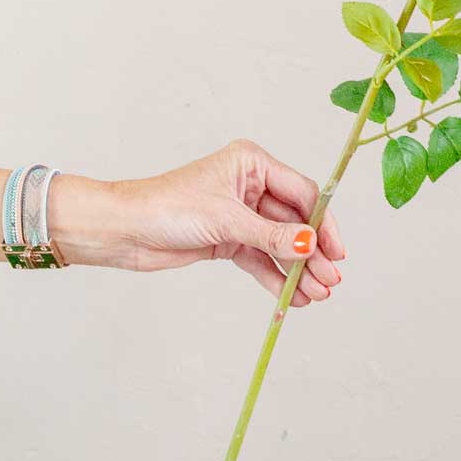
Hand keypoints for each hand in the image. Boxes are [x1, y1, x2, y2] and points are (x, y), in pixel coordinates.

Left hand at [56, 140, 345, 306]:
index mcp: (252, 163)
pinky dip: (275, 277)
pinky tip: (292, 296)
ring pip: (280, 244)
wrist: (125, 230)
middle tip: (330, 282)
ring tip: (315, 296)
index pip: (303, 192)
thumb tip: (311, 246)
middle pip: (295, 222)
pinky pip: (260, 259)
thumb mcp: (227, 220)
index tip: (336, 253)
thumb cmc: (167, 207)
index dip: (322, 224)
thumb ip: (272, 236)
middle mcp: (250, 185)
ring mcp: (240, 214)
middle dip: (312, 253)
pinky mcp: (228, 239)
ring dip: (297, 270)